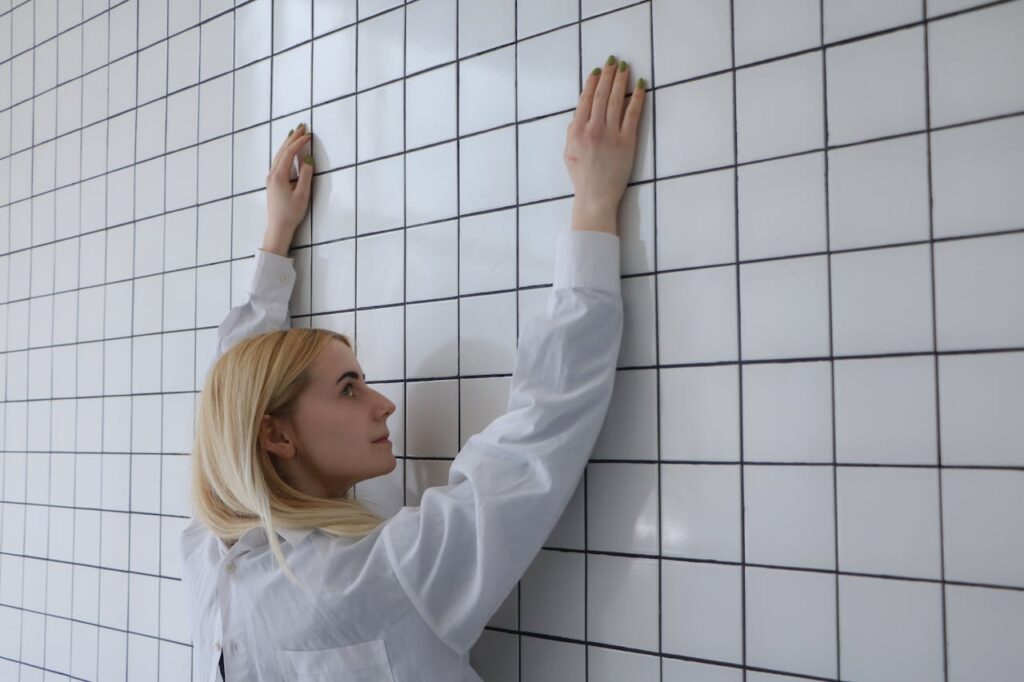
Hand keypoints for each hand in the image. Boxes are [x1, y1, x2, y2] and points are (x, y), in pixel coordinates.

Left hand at [264, 123, 313, 255]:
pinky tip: (287, 150)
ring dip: (287, 144)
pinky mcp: (272, 182)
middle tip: (301, 126)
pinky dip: (284, 152)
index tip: (309, 135)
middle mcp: (272, 174)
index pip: (289, 153)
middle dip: (292, 138)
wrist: (278, 227)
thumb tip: (308, 158)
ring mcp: (270, 178)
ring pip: (278, 155)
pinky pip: (277, 161)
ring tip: (294, 134)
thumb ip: (306, 175)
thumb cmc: (291, 213)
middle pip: (281, 151)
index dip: (299, 142)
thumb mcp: (302, 194)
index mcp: (279, 176)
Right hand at [564, 56, 645, 234]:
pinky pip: (633, 114)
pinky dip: (637, 98)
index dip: (592, 82)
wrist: (596, 196)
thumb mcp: (568, 153)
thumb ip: (572, 132)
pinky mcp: (627, 141)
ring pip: (616, 100)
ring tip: (626, 67)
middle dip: (608, 75)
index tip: (598, 70)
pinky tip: (641, 86)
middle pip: (602, 95)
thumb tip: (578, 115)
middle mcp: (593, 129)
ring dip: (621, 81)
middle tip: (614, 61)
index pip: (586, 100)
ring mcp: (611, 134)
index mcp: (577, 130)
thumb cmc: (582, 177)